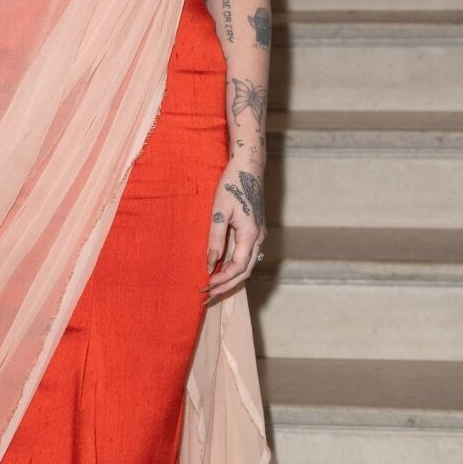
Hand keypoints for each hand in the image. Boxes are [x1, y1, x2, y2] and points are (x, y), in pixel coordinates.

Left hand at [202, 163, 264, 302]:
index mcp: (250, 234)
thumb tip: (210, 264)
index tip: (204, 286)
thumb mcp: (219, 212)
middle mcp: (258, 238)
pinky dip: (233, 267)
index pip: (237, 268)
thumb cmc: (232, 185)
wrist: (248, 167)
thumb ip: (215, 239)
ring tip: (211, 287)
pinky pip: (245, 256)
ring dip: (230, 278)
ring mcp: (258, 235)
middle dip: (225, 286)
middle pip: (244, 272)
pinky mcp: (254, 231)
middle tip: (206, 296)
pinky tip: (219, 270)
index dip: (221, 280)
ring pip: (246, 266)